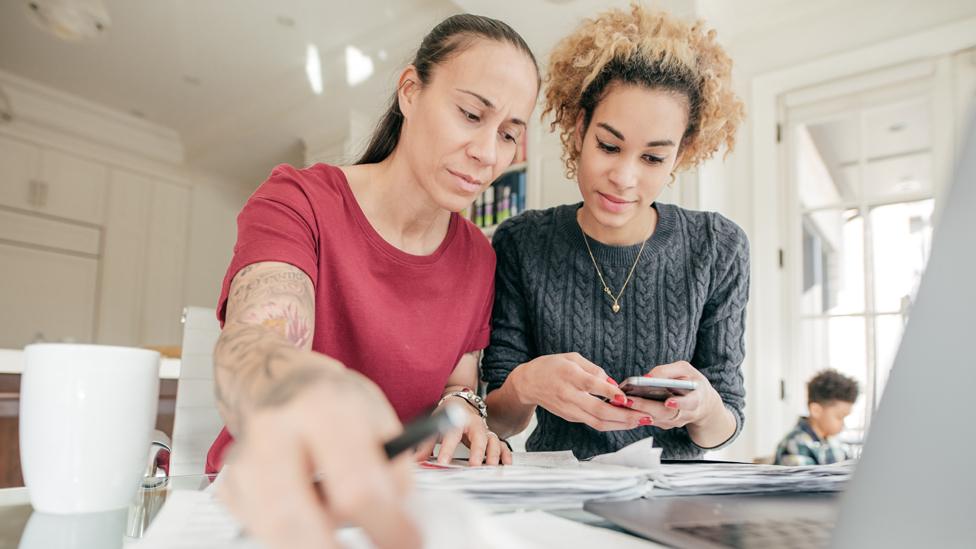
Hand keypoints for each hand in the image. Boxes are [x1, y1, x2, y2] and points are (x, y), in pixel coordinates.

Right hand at [218, 366, 419, 548]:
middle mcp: (274, 428)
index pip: (356, 486)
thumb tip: (406, 523)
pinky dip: (291, 534)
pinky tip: (309, 515)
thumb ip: (395, 470)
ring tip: (341, 536)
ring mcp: (244, 458)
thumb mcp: (378, 418)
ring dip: (314, 543)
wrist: (278, 380)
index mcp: (323, 406)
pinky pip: (261, 529)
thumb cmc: (334, 404)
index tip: (410, 544)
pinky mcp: (229, 484)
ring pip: (274, 529)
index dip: (388, 528)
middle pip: (298, 518)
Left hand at [414, 396, 511, 465]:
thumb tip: (416, 460)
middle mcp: (474, 424)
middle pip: (479, 436)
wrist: (459, 403)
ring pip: (493, 440)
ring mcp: (485, 430)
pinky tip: (505, 463)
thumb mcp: (435, 425)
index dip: (447, 449)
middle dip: (478, 451)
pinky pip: (501, 444)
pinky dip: (505, 454)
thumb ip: (426, 444)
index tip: (443, 462)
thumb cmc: (448, 415)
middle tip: (475, 465)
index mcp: (459, 419)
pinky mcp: (491, 437)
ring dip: (493, 453)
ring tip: (491, 466)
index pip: (452, 434)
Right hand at [510, 353, 650, 430]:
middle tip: (644, 415)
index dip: (609, 392)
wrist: (529, 383)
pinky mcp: (571, 417)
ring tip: (641, 421)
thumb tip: (614, 384)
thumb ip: (594, 370)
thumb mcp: (572, 358)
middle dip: (624, 416)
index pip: (591, 385)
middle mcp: (569, 396)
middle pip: (598, 410)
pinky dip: (612, 423)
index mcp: (569, 376)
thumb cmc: (551, 367)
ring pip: (598, 422)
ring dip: (622, 424)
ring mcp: (570, 410)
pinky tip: (627, 421)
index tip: (626, 397)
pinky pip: (594, 423)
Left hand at [625, 361, 724, 429]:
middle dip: (646, 406)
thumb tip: (646, 378)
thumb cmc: (692, 382)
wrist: (702, 404)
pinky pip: (649, 421)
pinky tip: (623, 406)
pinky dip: (636, 414)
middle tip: (629, 400)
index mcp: (696, 399)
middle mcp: (686, 414)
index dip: (679, 403)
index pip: (689, 403)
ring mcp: (674, 422)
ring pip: (655, 419)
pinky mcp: (664, 424)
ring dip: (637, 411)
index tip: (668, 402)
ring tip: (622, 402)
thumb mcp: (685, 370)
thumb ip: (668, 371)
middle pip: (665, 413)